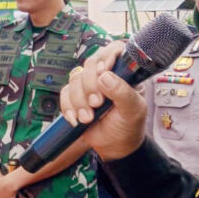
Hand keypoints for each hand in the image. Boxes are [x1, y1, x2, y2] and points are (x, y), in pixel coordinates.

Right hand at [60, 41, 146, 160]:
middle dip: (90, 86)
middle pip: (89, 64)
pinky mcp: (75, 97)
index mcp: (123, 74)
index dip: (106, 56)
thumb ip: (122, 93)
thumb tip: (105, 76)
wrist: (114, 147)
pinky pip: (65, 93)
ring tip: (89, 118)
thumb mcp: (133, 111)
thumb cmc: (129, 127)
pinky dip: (68, 107)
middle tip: (97, 104)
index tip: (104, 71)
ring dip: (79, 101)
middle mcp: (105, 76)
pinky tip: (77, 119)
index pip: (114, 50)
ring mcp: (88, 86)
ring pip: (74, 79)